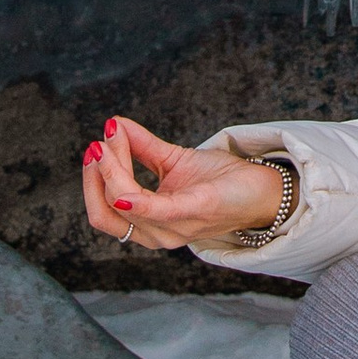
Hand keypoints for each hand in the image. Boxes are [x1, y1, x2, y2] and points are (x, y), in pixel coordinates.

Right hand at [81, 115, 290, 250]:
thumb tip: (113, 124)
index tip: (96, 145)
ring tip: (111, 139)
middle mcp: (157, 233)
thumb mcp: (174, 160)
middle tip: (97, 145)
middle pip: (106, 211)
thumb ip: (142, 146)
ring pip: (123, 204)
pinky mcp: (195, 211)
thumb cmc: (219, 182)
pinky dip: (134, 200)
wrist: (262, 191)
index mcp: (149, 223)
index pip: (105, 208)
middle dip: (96, 176)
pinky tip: (122, 188)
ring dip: (112, 169)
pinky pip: (156, 211)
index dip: (94, 178)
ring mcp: (175, 227)